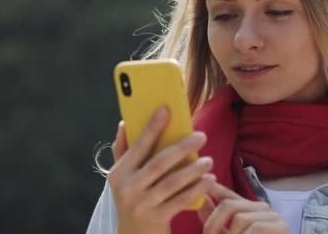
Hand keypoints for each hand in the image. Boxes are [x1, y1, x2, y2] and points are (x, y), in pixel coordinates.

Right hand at [108, 107, 216, 233]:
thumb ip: (123, 151)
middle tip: (201, 136)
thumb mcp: (122, 179)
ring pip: (172, 182)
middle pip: (159, 163)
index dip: (152, 127)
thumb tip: (125, 122)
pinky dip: (197, 189)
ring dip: (193, 169)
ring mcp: (141, 204)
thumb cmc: (133, 200)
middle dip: (182, 147)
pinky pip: (181, 200)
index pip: (138, 146)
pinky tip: (209, 180)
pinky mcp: (156, 219)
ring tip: (208, 160)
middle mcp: (127, 188)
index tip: (166, 109)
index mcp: (118, 173)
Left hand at [198, 182, 289, 233]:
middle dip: (213, 224)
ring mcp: (273, 216)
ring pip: (240, 219)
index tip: (199, 185)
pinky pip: (255, 228)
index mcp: (248, 209)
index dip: (213, 189)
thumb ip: (215, 220)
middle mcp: (261, 207)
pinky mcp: (282, 226)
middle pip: (229, 205)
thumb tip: (199, 201)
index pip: (227, 194)